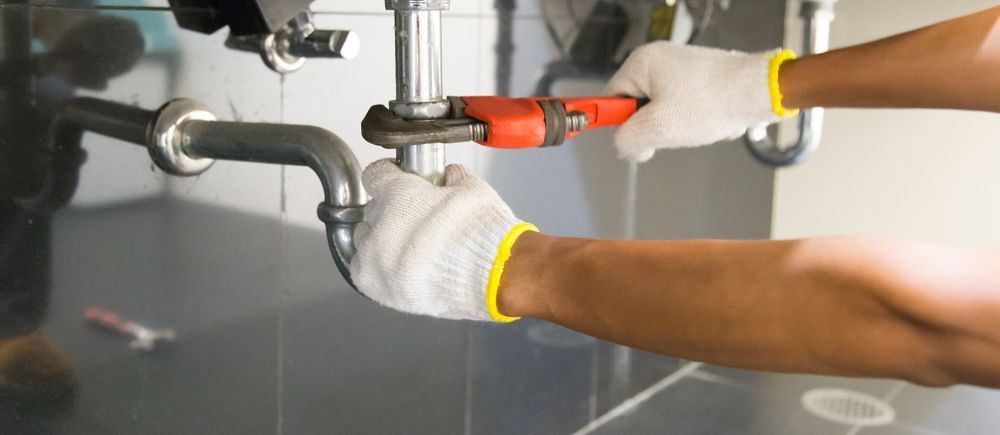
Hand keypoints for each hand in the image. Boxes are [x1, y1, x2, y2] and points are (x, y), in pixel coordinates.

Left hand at [350, 160, 534, 321]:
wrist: (494, 276)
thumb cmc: (484, 233)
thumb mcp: (473, 189)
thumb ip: (454, 177)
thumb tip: (450, 175)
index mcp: (399, 194)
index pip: (375, 175)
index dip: (388, 176)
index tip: (396, 180)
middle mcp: (380, 225)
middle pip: (372, 209)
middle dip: (391, 211)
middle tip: (413, 219)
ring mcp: (375, 258)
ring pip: (364, 239)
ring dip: (380, 239)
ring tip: (407, 246)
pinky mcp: (376, 286)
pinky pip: (363, 269)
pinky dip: (375, 266)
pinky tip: (396, 265)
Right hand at [606, 42, 782, 161]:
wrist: (760, 91)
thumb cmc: (708, 105)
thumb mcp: (658, 128)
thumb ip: (626, 140)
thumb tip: (625, 146)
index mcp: (642, 62)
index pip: (611, 99)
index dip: (620, 124)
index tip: (636, 140)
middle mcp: (659, 59)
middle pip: (638, 106)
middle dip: (655, 127)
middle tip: (674, 133)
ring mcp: (682, 67)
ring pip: (664, 111)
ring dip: (679, 127)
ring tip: (698, 126)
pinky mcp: (701, 78)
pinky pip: (685, 107)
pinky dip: (696, 120)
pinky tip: (712, 121)